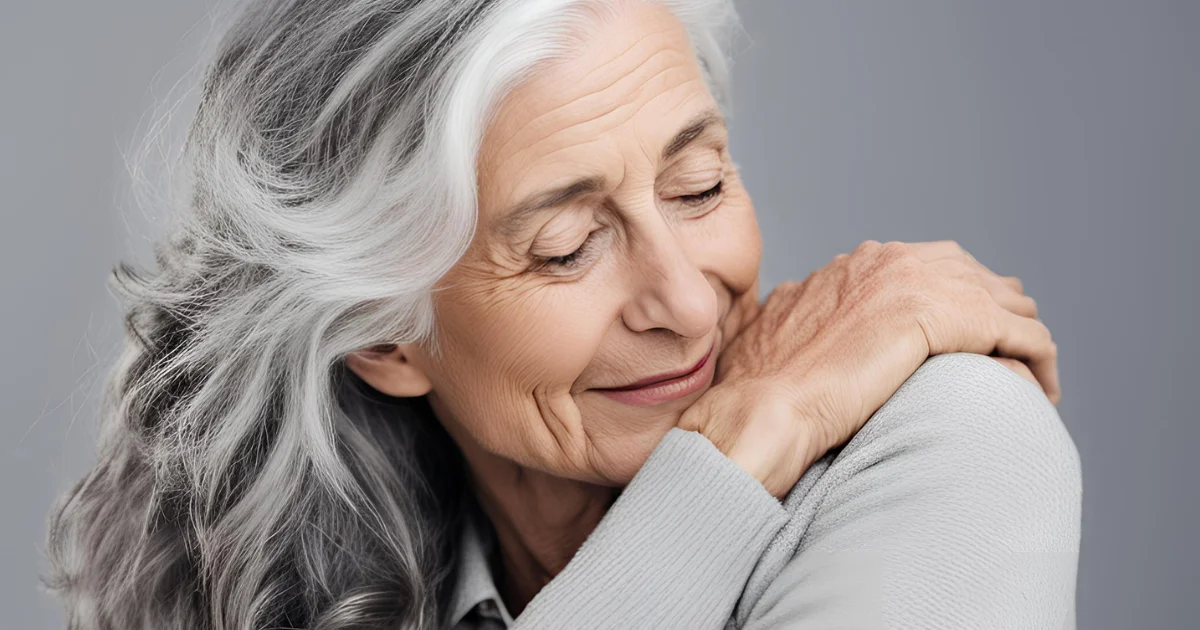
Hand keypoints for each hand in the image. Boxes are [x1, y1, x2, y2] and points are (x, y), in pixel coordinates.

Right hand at [678, 240, 1058, 497]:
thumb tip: (818, 331)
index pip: (934, 267)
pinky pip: (1018, 333)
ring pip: (1004, 301)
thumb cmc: (762, 390)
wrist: (762, 407)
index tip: (974, 338)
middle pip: (976, 276)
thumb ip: (814, 318)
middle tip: (1017, 357)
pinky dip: (1038, 359)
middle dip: (1000, 313)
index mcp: (857, 263)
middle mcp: (888, 260)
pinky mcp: (939, 315)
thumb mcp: (786, 334)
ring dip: (1024, 338)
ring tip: (1034, 379)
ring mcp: (914, 282)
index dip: (962, 301)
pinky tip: (1043, 389)